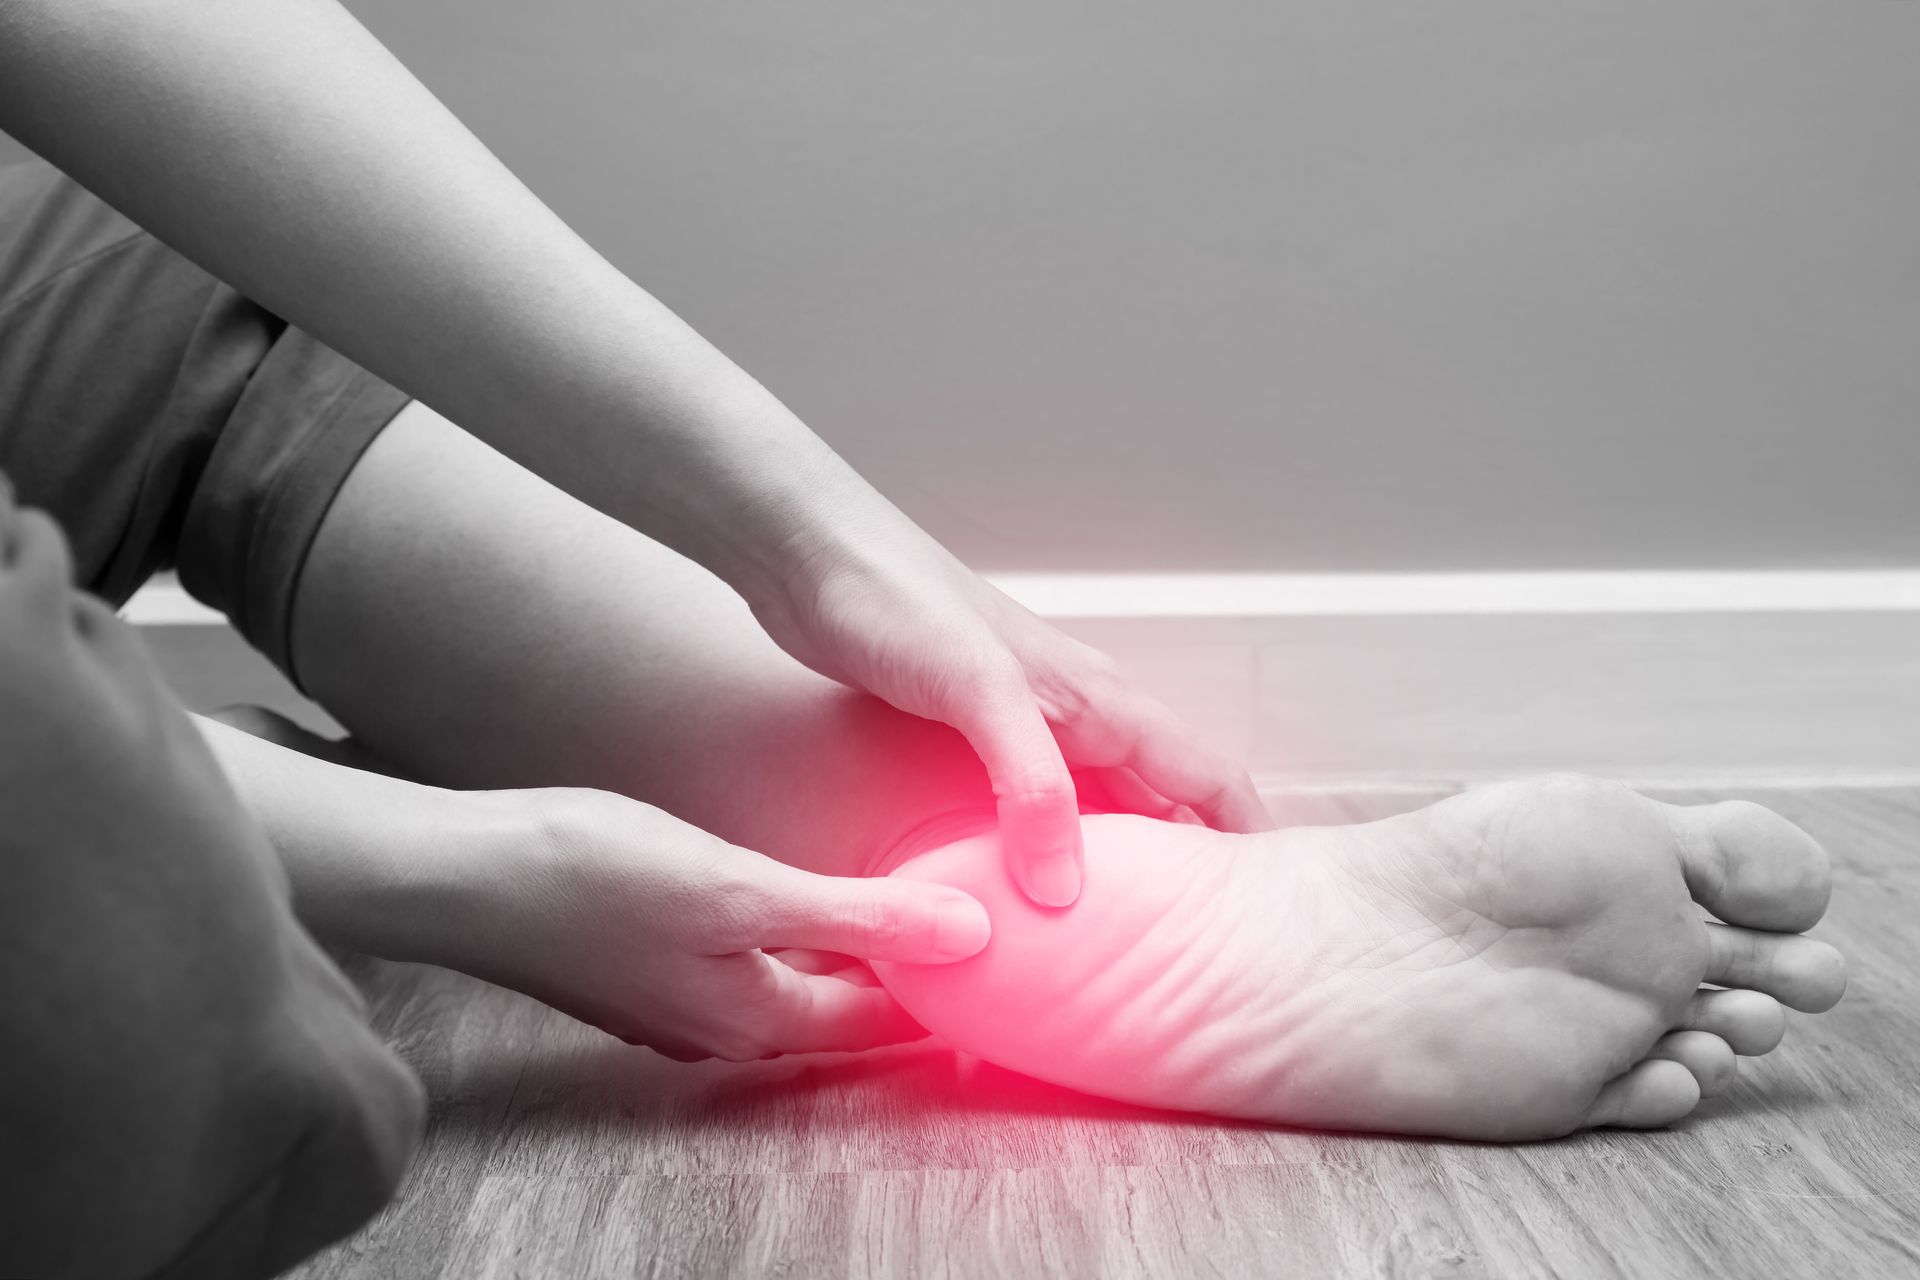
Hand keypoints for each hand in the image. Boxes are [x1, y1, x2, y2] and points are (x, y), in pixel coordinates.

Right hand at [445, 788, 992, 1060]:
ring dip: (849, 950)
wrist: (462, 875)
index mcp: (758, 1017)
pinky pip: (749, 964)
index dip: (949, 988)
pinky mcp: (651, 967)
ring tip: (901, 895)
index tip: (1006, 950)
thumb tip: (971, 936)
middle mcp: (726, 1027)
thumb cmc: (592, 876)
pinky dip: (792, 934)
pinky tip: (796, 892)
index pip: (885, 1022)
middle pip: (844, 1008)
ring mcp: (683, 1002)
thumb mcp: (742, 890)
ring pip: (796, 985)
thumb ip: (858, 917)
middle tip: (967, 910)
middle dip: (904, 968)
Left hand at [745, 510, 1272, 907]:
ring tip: (1114, 950)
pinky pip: (1028, 813)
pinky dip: (1040, 858)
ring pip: (1096, 813)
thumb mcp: (978, 692)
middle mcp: (1075, 716)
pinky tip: (1015, 905)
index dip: (1248, 841)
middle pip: (1159, 806)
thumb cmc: (899, 603)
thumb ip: (1030, 784)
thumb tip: (1068, 890)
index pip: (1207, 776)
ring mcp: (1023, 729)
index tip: (1271, 918)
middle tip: (1196, 955)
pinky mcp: (966, 741)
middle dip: (1185, 874)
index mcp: (1099, 700)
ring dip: (1111, 872)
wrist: (814, 558)